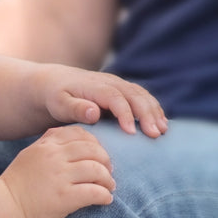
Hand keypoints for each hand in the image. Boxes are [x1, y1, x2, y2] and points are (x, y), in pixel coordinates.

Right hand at [0, 125, 114, 217]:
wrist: (4, 206)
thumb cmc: (18, 183)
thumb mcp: (30, 154)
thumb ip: (49, 143)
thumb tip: (73, 136)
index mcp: (47, 146)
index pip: (80, 135)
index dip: (95, 144)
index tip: (98, 156)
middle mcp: (54, 157)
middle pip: (93, 151)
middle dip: (106, 161)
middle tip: (108, 172)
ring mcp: (60, 177)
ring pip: (97, 170)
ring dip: (107, 179)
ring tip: (108, 187)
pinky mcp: (64, 198)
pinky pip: (95, 193)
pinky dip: (105, 196)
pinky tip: (105, 200)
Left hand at [38, 64, 167, 137]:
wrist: (55, 83)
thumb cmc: (56, 97)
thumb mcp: (59, 103)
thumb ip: (75, 108)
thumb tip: (95, 113)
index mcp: (95, 86)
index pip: (115, 98)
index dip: (125, 114)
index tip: (132, 133)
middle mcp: (111, 83)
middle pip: (135, 96)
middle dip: (147, 114)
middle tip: (155, 134)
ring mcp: (118, 85)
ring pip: (142, 96)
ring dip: (154, 112)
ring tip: (162, 131)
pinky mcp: (122, 91)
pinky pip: (142, 98)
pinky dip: (153, 109)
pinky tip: (161, 124)